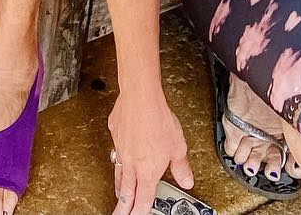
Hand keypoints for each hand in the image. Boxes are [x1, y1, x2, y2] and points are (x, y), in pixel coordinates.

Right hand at [108, 88, 193, 213]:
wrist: (140, 97)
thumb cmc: (158, 120)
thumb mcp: (178, 147)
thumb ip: (181, 167)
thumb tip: (186, 180)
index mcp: (147, 172)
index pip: (142, 199)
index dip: (139, 211)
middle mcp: (132, 163)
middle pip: (126, 191)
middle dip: (122, 207)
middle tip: (118, 214)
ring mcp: (121, 149)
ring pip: (118, 173)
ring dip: (119, 186)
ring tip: (118, 193)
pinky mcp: (115, 133)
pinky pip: (116, 148)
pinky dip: (118, 155)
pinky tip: (120, 153)